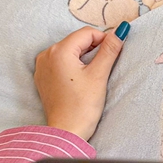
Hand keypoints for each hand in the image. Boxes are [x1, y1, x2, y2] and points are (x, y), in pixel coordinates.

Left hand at [34, 23, 128, 141]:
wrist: (66, 131)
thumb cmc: (82, 106)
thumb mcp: (99, 75)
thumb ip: (110, 50)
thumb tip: (120, 31)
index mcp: (59, 51)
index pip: (87, 33)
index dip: (104, 39)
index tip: (114, 52)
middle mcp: (47, 54)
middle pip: (77, 41)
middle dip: (93, 49)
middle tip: (104, 66)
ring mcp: (42, 66)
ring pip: (69, 51)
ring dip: (83, 57)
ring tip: (92, 75)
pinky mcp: (43, 77)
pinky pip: (60, 62)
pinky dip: (72, 65)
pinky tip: (80, 81)